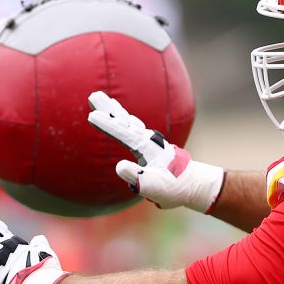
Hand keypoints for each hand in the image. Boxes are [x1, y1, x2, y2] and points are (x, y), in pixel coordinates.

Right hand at [87, 91, 224, 212]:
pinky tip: (118, 113)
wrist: (191, 184)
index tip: (92, 117)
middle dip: (108, 109)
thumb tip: (119, 167)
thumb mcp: (156, 187)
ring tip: (100, 99)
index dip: (109, 125)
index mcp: (148, 148)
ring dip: (113, 110)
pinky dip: (121, 117)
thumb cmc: (174, 187)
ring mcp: (147, 141)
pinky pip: (130, 127)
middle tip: (93, 95)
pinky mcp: (146, 145)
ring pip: (127, 121)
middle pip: (124, 121)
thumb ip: (139, 179)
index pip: (125, 134)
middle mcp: (148, 141)